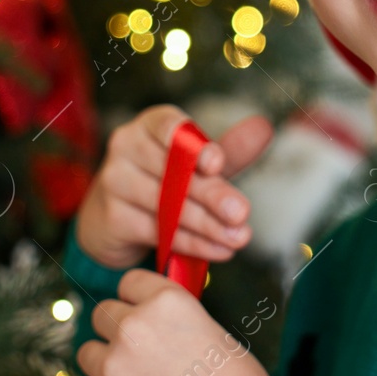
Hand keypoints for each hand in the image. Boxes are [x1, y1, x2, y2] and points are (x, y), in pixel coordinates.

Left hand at [72, 269, 284, 375]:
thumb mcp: (217, 336)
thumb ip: (178, 324)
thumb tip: (160, 326)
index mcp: (166, 303)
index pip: (130, 282)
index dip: (138, 299)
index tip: (143, 313)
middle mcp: (134, 328)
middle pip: (102, 314)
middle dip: (117, 331)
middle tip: (140, 355)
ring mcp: (114, 370)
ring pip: (87, 354)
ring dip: (105, 366)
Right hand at [75, 105, 272, 269]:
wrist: (114, 216)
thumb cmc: (163, 180)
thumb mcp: (197, 163)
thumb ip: (229, 148)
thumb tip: (264, 128)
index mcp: (150, 125)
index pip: (168, 126)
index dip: (193, 146)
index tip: (217, 164)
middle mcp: (126, 146)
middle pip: (173, 171)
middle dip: (212, 194)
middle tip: (242, 213)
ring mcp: (114, 182)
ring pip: (167, 205)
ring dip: (208, 225)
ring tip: (238, 237)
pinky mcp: (113, 217)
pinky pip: (158, 232)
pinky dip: (192, 243)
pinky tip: (218, 250)